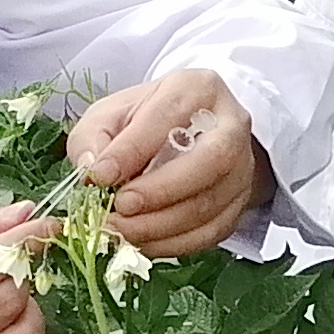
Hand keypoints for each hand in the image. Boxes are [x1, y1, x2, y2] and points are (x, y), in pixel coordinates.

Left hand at [65, 69, 265, 260]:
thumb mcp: (110, 114)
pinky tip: (142, 242)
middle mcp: (231, 125)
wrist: (186, 136)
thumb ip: (91, 137)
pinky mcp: (239, 202)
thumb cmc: (144, 122)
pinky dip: (173, 244)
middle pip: (209, 160)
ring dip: (160, 224)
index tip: (99, 176)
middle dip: (160, 190)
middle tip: (120, 207)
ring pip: (210, 202)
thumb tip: (91, 170)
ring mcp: (242, 166)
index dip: (132, 149)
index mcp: (197, 89)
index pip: (168, 115)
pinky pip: (212, 231)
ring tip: (121, 230)